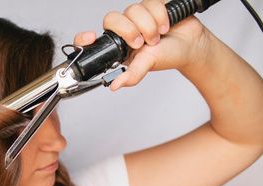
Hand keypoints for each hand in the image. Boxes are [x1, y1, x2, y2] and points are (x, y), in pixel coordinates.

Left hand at [73, 0, 210, 90]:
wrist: (190, 45)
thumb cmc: (167, 56)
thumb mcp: (146, 66)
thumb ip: (131, 75)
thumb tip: (114, 86)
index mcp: (117, 46)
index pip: (93, 39)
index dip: (85, 38)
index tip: (91, 38)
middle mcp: (124, 29)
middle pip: (111, 19)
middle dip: (128, 30)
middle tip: (140, 43)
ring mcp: (136, 16)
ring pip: (132, 10)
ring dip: (148, 25)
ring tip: (157, 37)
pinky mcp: (151, 5)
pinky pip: (149, 2)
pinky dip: (160, 15)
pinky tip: (166, 25)